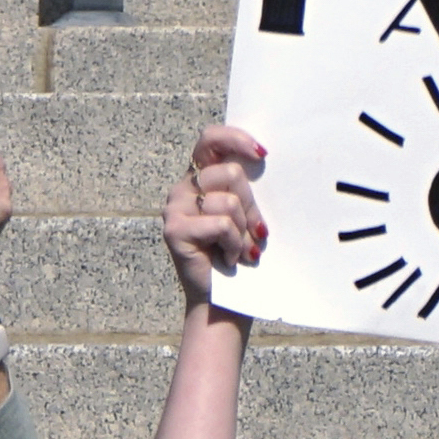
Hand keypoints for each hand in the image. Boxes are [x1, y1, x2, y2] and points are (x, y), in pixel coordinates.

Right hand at [164, 124, 268, 317]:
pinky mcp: (175, 229)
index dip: (235, 138)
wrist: (225, 300)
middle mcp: (183, 188)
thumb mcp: (246, 216)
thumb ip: (246, 189)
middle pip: (231, 173)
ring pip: (228, 201)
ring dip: (244, 231)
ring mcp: (175, 208)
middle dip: (252, 206)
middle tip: (255, 234)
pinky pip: (221, 224)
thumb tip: (263, 158)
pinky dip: (235, 245)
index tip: (263, 154)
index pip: (210, 139)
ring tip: (240, 251)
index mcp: (199, 179)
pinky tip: (230, 259)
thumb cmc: (239, 257)